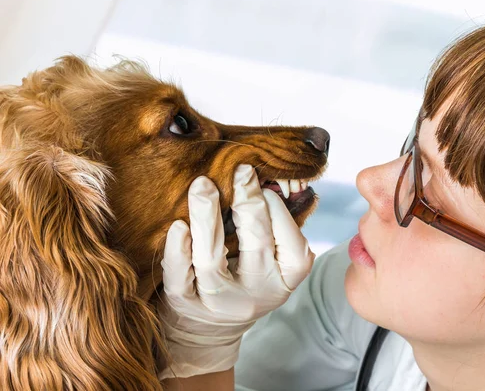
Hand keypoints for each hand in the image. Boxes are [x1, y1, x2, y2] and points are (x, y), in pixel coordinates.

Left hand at [157, 164, 314, 379]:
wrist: (205, 327)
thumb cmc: (241, 275)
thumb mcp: (267, 258)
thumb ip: (270, 225)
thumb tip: (263, 176)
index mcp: (285, 279)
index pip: (292, 244)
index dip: (278, 210)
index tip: (262, 185)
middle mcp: (257, 293)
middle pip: (256, 245)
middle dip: (248, 204)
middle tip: (239, 171)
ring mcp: (220, 302)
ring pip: (213, 261)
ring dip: (207, 218)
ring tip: (202, 185)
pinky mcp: (186, 306)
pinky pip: (180, 278)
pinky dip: (178, 250)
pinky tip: (177, 225)